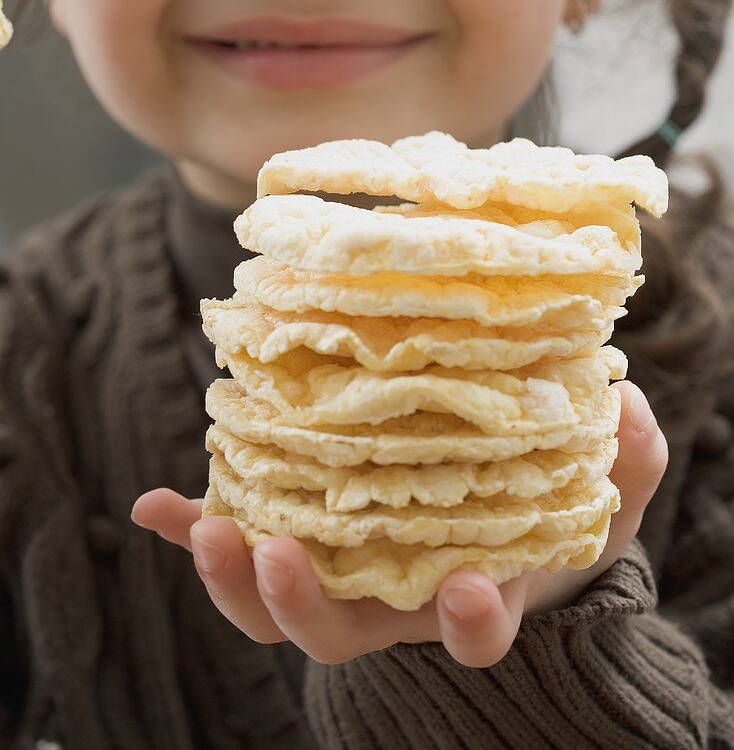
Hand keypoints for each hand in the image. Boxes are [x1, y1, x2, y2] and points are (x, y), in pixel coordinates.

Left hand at [131, 379, 667, 668]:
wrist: (479, 534)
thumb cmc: (537, 518)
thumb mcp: (592, 498)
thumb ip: (622, 466)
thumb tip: (628, 404)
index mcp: (468, 595)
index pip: (473, 628)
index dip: (471, 621)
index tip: (466, 590)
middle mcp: (390, 603)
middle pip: (334, 633)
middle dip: (299, 604)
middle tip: (274, 551)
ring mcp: (335, 581)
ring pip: (272, 608)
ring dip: (232, 575)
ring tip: (203, 524)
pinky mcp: (294, 544)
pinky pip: (236, 548)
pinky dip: (189, 529)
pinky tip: (153, 505)